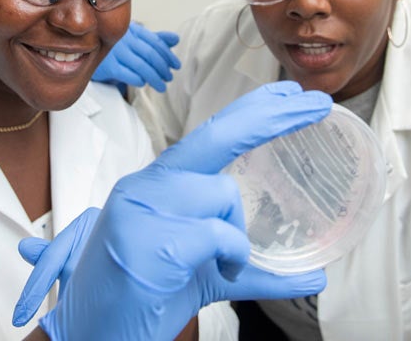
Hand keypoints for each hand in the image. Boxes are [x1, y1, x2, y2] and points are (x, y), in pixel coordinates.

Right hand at [13, 81, 332, 340]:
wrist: (93, 333)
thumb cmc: (148, 293)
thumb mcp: (207, 272)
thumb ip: (254, 267)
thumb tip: (316, 276)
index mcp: (157, 182)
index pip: (208, 134)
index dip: (251, 109)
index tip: (289, 93)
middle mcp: (147, 183)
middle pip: (216, 135)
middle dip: (271, 115)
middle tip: (317, 103)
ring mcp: (143, 208)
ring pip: (222, 193)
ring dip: (236, 233)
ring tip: (221, 262)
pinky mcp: (149, 241)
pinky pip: (218, 235)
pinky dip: (231, 256)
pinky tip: (213, 270)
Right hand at [91, 21, 179, 91]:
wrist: (88, 55)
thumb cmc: (117, 48)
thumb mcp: (136, 40)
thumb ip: (156, 40)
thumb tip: (176, 39)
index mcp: (133, 30)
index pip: (156, 42)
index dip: (168, 55)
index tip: (176, 66)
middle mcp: (124, 38)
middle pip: (150, 54)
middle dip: (163, 68)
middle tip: (169, 77)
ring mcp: (115, 51)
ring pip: (141, 66)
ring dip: (154, 77)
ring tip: (161, 86)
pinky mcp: (107, 66)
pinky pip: (127, 74)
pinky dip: (138, 79)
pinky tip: (143, 83)